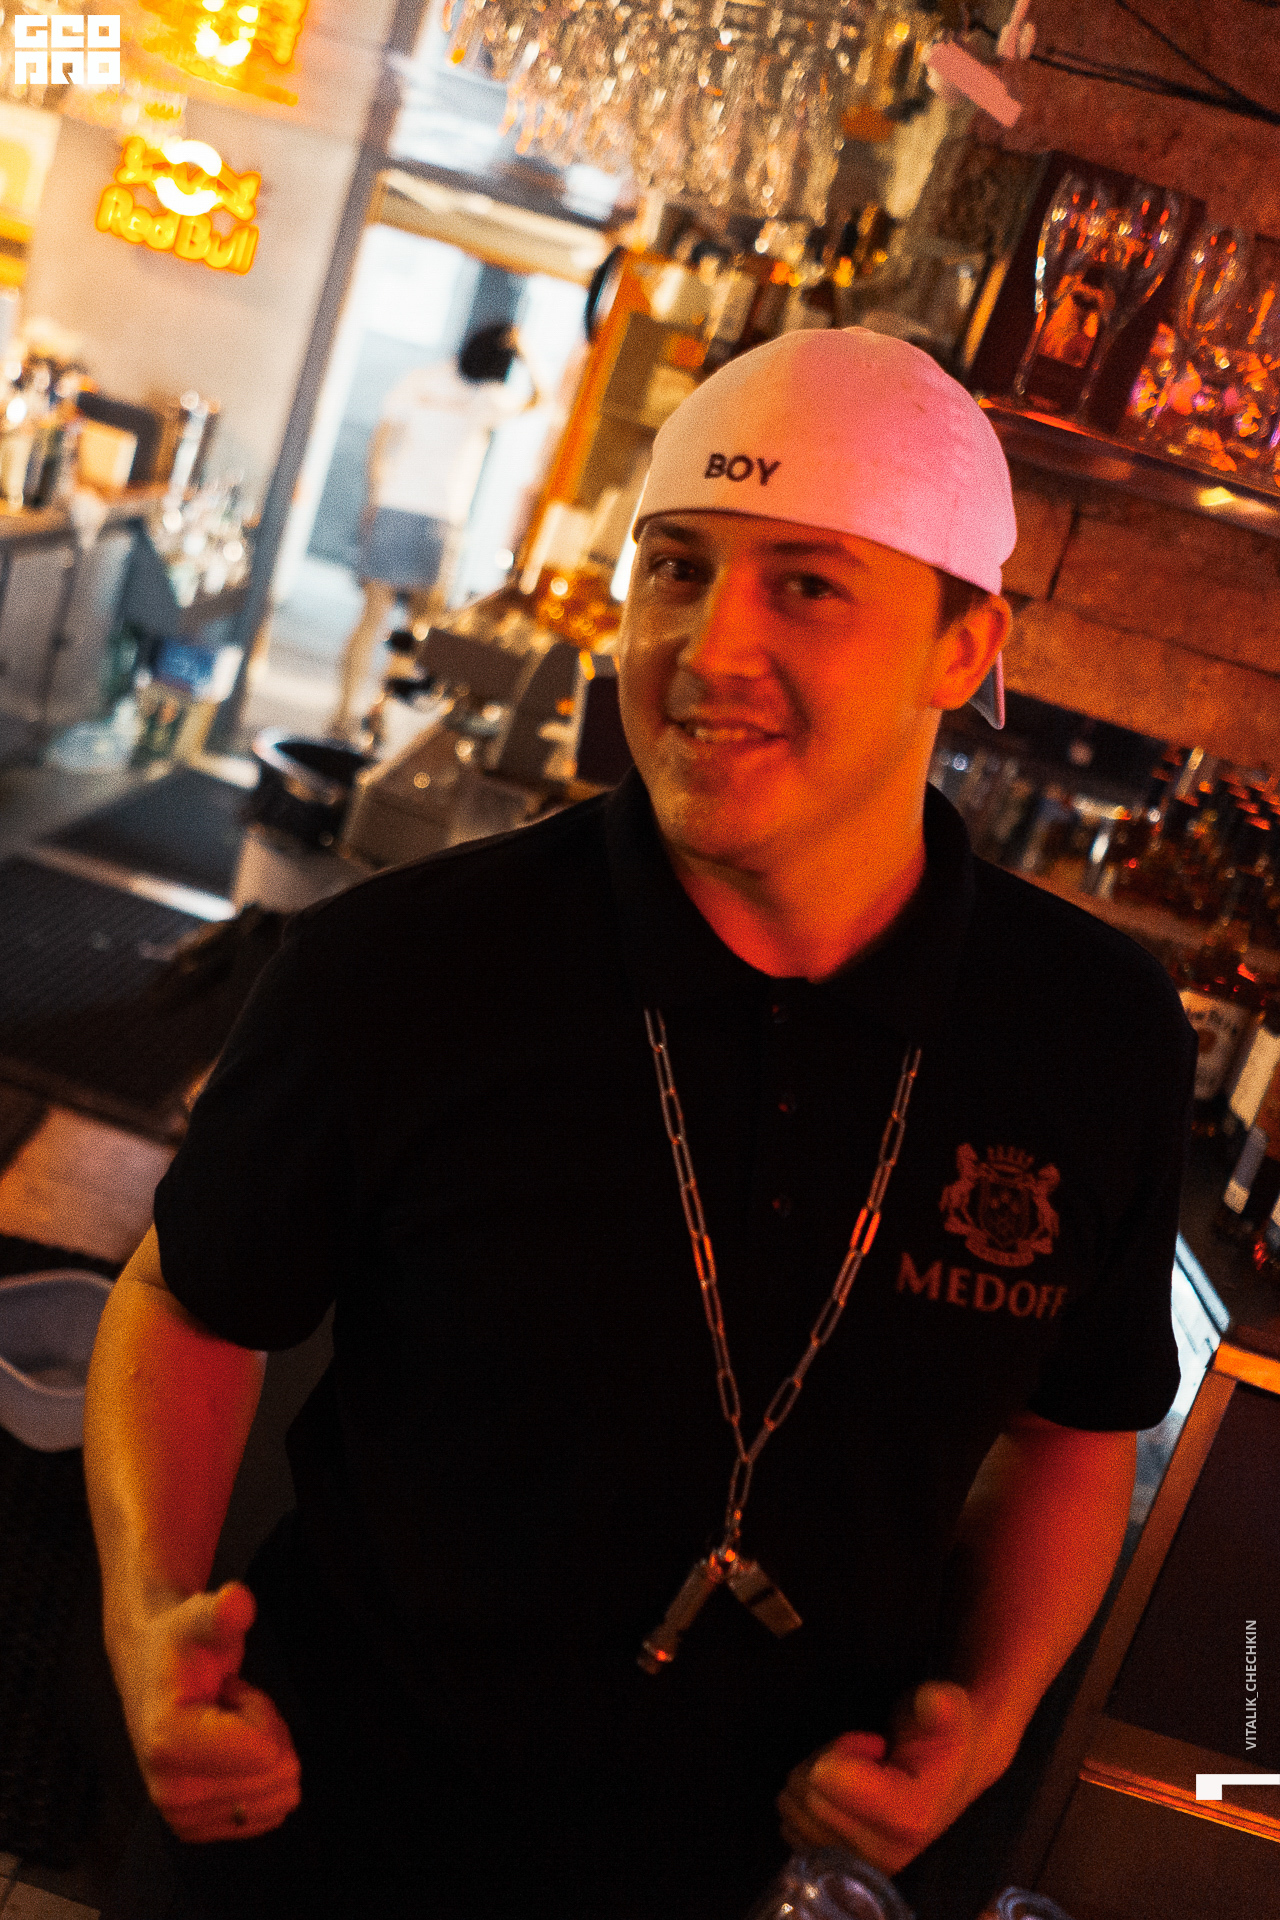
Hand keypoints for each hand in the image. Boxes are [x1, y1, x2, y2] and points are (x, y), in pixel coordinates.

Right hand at [115, 1582, 300, 1843]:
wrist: (151, 1672)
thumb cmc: (183, 1642)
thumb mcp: (203, 1617)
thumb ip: (222, 1612)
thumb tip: (235, 1600)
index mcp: (169, 1744)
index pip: (267, 1752)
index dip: (261, 1711)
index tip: (225, 1692)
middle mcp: (170, 1791)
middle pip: (275, 1776)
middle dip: (266, 1732)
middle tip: (228, 1707)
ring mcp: (181, 1816)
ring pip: (275, 1796)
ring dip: (262, 1754)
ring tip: (226, 1725)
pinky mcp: (195, 1828)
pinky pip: (266, 1815)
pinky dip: (257, 1780)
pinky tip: (227, 1751)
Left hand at [776, 1682, 983, 1874]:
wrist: (948, 1776)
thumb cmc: (942, 1740)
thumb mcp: (950, 1713)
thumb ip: (942, 1706)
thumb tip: (934, 1701)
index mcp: (911, 1818)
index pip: (828, 1779)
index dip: (843, 1747)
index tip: (875, 1743)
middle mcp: (885, 1856)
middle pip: (810, 1792)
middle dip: (826, 1759)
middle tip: (863, 1754)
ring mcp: (859, 1868)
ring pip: (793, 1807)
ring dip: (814, 1779)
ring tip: (853, 1774)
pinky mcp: (837, 1870)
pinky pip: (789, 1826)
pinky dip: (805, 1803)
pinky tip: (839, 1796)